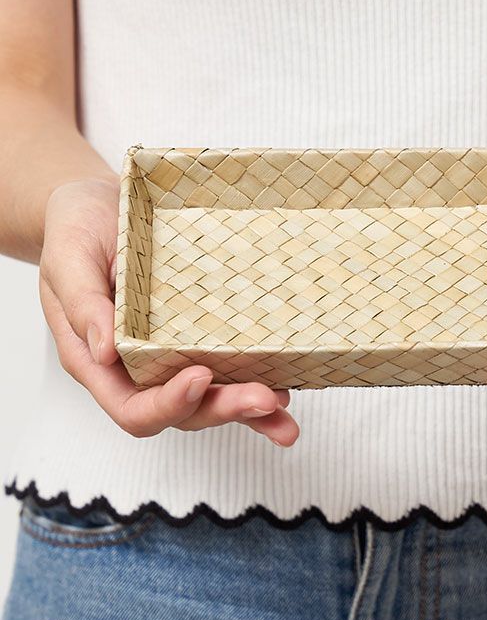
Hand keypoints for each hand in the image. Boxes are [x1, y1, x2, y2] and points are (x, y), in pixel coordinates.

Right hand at [38, 178, 299, 444]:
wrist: (98, 205)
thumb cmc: (76, 229)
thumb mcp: (68, 259)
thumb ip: (82, 305)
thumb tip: (104, 351)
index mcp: (99, 362)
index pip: (133, 407)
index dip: (169, 404)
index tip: (201, 377)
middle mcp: (137, 369)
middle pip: (183, 412)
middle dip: (224, 409)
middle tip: (266, 400)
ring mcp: (170, 356)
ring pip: (210, 399)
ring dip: (249, 411)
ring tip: (285, 415)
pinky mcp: (195, 337)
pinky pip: (226, 367)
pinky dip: (255, 381)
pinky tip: (285, 389)